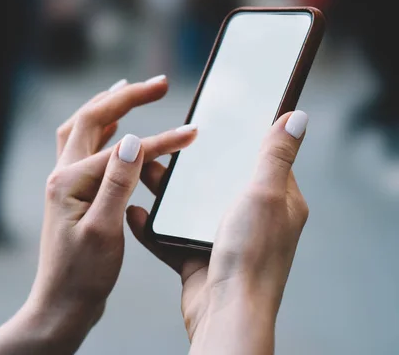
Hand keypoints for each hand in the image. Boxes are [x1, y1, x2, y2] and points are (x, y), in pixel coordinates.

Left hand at [0, 76, 197, 354]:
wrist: (62, 305)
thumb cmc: (82, 275)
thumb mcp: (104, 230)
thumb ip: (117, 183)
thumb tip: (132, 139)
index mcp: (69, 182)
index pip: (121, 149)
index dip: (159, 140)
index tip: (191, 133)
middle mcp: (62, 175)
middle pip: (90, 118)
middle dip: (125, 96)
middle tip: (157, 84)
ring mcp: (65, 183)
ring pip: (82, 130)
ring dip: (107, 107)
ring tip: (130, 91)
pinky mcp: (73, 194)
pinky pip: (86, 149)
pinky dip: (103, 131)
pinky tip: (117, 131)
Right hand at [127, 111, 310, 353]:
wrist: (225, 313)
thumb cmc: (252, 255)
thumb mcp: (264, 193)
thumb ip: (275, 154)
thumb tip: (296, 117)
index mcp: (278, 204)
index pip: (262, 162)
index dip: (240, 141)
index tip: (216, 123)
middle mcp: (253, 222)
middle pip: (218, 183)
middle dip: (191, 166)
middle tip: (168, 145)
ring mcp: (223, 241)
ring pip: (190, 208)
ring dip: (166, 192)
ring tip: (143, 170)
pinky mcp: (198, 258)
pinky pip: (170, 236)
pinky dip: (152, 226)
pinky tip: (135, 212)